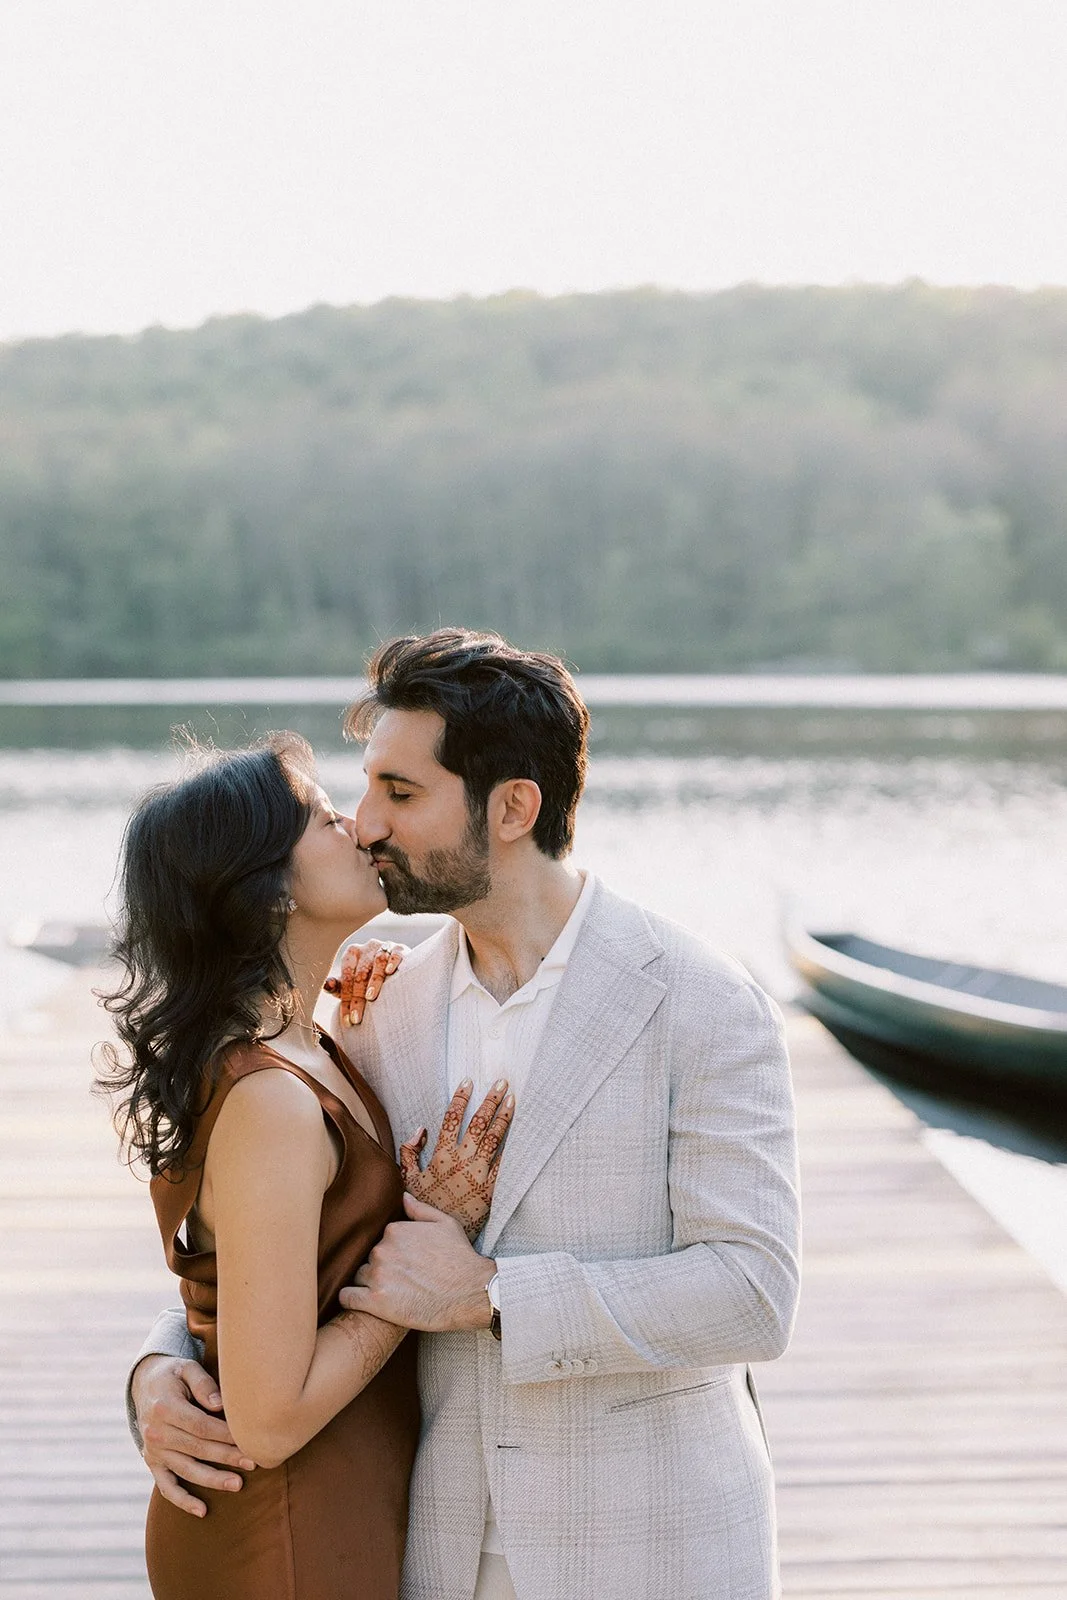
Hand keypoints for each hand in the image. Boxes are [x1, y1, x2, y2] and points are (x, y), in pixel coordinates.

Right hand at [133, 1354, 254, 1517]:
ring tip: (238, 1484)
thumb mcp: (186, 1368)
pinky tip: (202, 1511)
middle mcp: (156, 1433)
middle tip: (253, 1462)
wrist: (144, 1384)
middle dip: (227, 1457)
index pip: (202, 1426)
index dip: (226, 1435)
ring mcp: (153, 1451)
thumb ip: (203, 1384)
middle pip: (198, 1449)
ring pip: (186, 1470)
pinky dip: (182, 1501)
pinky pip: (166, 1487)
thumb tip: (220, 1404)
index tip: (249, 1439)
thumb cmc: (173, 1375)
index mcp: (166, 1408)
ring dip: (213, 1479)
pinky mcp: (152, 1463)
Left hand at [323, 940, 405, 1025]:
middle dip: (358, 998)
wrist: (395, 972)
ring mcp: (384, 946)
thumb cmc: (368, 980)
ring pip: (377, 962)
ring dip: (374, 981)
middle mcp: (367, 947)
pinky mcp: (401, 949)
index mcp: (352, 954)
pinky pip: (396, 954)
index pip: (347, 977)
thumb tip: (326, 985)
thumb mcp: (351, 984)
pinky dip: (392, 961)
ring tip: (370, 998)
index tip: (348, 1020)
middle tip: (357, 1018)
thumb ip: (338, 986)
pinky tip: (390, 972)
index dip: (346, 1000)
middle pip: (361, 973)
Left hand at [339, 1194, 495, 1331]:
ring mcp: (377, 1275)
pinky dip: (350, 1299)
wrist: (471, 1292)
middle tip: (400, 1282)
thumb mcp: (446, 1223)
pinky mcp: (375, 1301)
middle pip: (369, 1258)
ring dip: (369, 1284)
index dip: (392, 1253)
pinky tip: (362, 1303)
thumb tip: (402, 1196)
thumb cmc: (460, 1258)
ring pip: (359, 1277)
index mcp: (394, 1230)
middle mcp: (382, 1249)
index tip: (403, 1265)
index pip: (380, 1240)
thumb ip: (419, 1209)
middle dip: (381, 1268)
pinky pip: (346, 1297)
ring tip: (389, 1294)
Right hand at [399, 1078, 513, 1239]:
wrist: (440, 1238)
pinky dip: (512, 1148)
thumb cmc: (426, 1208)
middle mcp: (460, 1161)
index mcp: (441, 1156)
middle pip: (477, 1123)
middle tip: (501, 1082)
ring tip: (512, 1099)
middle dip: (490, 1100)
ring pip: (493, 1139)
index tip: (469, 1082)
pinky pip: (504, 1165)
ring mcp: (477, 1174)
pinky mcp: (491, 1188)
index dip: (460, 1099)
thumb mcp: (409, 1181)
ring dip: (503, 1117)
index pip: (451, 1119)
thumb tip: (420, 1130)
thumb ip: (409, 1154)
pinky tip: (522, 1133)